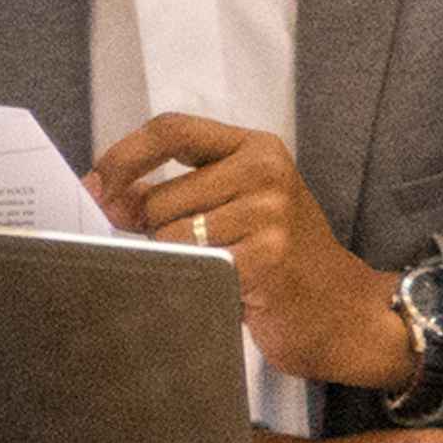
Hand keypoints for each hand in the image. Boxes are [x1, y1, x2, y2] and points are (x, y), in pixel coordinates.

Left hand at [87, 113, 408, 390]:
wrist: (347, 313)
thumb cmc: (282, 258)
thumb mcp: (239, 205)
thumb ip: (181, 190)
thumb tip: (105, 194)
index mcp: (256, 147)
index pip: (171, 129)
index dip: (124, 156)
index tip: (94, 185)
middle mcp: (265, 171)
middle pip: (161, 196)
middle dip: (151, 233)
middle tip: (180, 257)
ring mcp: (269, 214)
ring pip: (170, 236)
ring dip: (176, 264)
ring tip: (215, 273)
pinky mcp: (267, 259)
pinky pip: (194, 268)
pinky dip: (197, 286)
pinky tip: (229, 293)